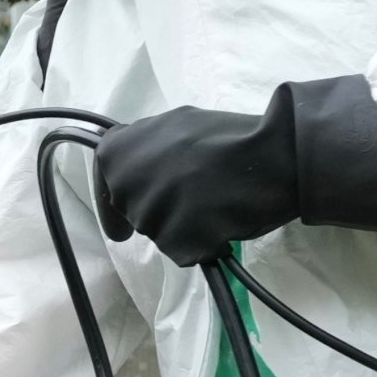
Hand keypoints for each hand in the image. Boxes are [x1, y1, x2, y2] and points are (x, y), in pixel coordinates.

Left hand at [93, 76, 376, 265]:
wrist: (272, 155)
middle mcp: (125, 182)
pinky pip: (184, 250)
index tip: (120, 225)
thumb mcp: (176, 126)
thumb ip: (146, 148)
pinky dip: (202, 243)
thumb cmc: (228, 137)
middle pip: (134, 210)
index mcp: (118, 150)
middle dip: (158, 209)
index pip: (104, 183)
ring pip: (160, 232)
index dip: (114, 203)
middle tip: (195, 195)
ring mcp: (150, 214)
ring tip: (216, 200)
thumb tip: (126, 165)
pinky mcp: (176, 242)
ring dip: (184, 225)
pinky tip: (223, 220)